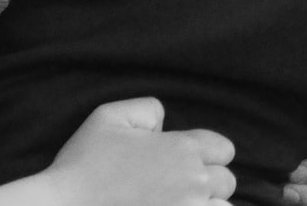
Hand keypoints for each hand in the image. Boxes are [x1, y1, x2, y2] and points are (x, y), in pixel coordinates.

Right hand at [41, 98, 233, 205]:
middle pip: (226, 182)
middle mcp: (194, 181)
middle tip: (177, 190)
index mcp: (182, 148)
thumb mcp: (107, 117)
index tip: (184, 165)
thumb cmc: (80, 166)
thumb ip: (147, 109)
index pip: (223, 149)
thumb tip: (164, 124)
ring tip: (177, 205)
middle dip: (208, 184)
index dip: (207, 155)